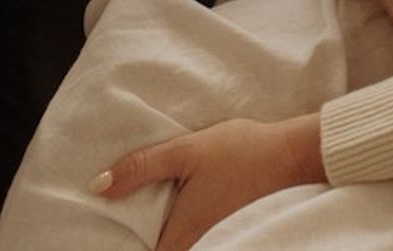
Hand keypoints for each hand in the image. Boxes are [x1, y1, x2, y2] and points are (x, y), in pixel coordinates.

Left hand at [92, 114, 325, 250]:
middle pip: (159, 250)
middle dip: (139, 238)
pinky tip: (175, 201)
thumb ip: (142, 168)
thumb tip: (99, 186)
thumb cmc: (241, 152)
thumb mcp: (185, 151)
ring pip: (175, 243)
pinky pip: (192, 236)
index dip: (125, 245)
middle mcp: (200, 246)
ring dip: (158, 230)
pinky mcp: (226, 229)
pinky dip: (176, 224)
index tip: (109, 229)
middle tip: (122, 212)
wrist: (293, 155)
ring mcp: (216, 241)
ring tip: (145, 206)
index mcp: (182, 235)